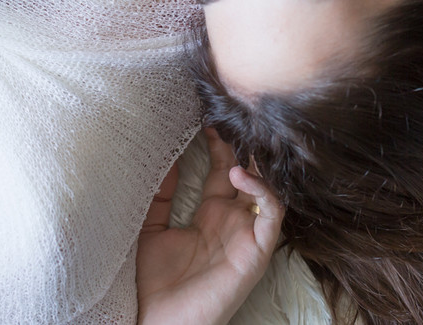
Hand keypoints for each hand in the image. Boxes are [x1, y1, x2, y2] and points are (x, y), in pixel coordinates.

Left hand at [136, 128, 283, 324]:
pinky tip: (240, 175)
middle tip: (224, 117)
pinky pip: (272, 216)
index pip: (224, 169)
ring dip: (258, 162)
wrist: (160, 323)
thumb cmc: (154, 284)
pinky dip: (262, 191)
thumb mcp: (149, 229)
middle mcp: (233, 221)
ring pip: (268, 188)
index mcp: (211, 214)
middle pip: (247, 172)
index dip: (219, 144)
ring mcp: (247, 235)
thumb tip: (165, 157)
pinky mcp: (256, 252)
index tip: (206, 118)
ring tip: (239, 138)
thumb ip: (159, 196)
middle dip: (240, 144)